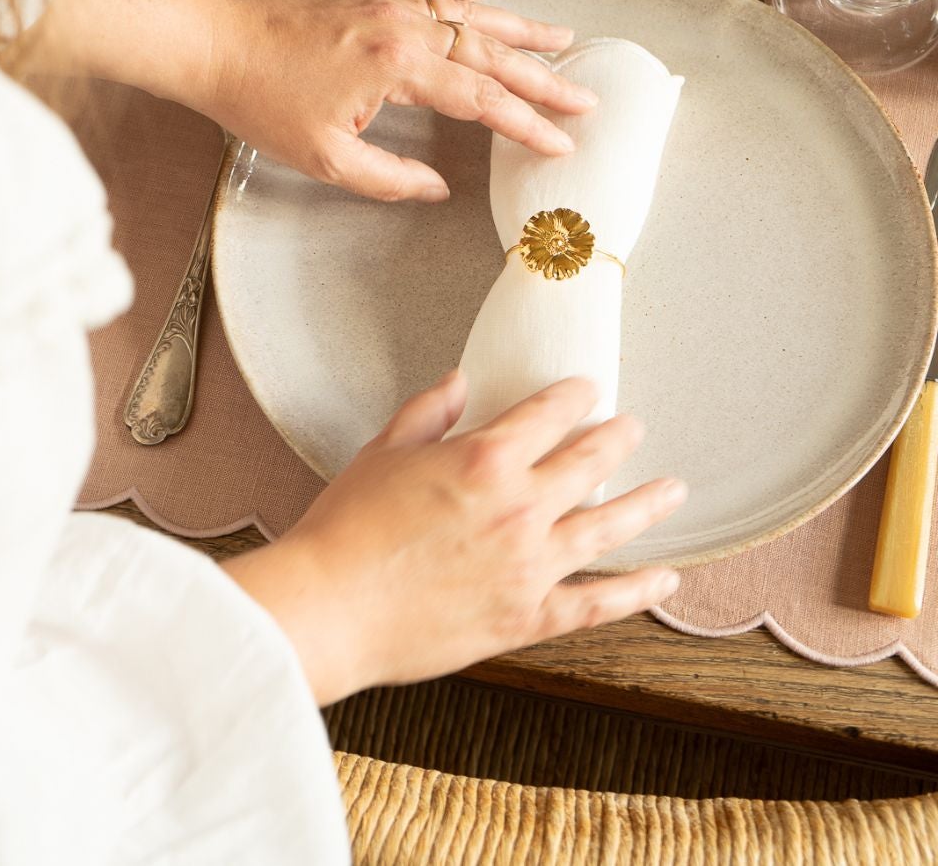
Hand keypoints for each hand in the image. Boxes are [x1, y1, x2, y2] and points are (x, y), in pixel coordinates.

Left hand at [208, 0, 593, 202]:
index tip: (561, 143)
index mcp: (398, 67)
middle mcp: (402, 27)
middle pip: (489, 54)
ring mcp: (389, 5)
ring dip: (521, 29)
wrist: (216, 45)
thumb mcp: (325, 159)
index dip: (526, 124)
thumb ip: (389, 177)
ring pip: (471, 15)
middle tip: (584, 97)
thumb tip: (436, 187)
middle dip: (542, 78)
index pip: (481, 100)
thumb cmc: (262, 101)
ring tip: (565, 38)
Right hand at [223, 375, 684, 706]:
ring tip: (673, 488)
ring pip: (609, 527)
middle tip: (634, 426)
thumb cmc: (346, 528)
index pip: (548, 413)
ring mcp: (530, 566)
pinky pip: (598, 604)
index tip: (587, 389)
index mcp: (484, 458)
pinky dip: (637, 592)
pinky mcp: (528, 619)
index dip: (574, 396)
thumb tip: (458, 383)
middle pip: (590, 462)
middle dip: (617, 439)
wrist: (329, 609)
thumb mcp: (383, 451)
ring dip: (647, 504)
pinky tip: (665, 580)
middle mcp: (520, 507)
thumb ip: (428, 412)